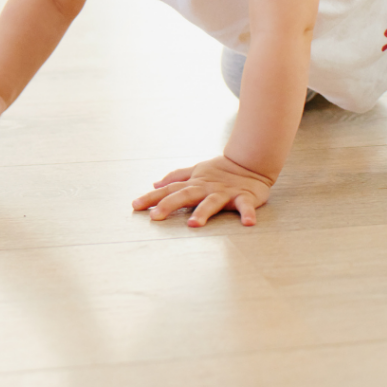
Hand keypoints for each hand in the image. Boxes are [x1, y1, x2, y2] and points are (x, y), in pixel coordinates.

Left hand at [132, 155, 272, 226]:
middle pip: (185, 196)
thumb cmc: (222, 170)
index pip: (169, 190)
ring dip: (203, 212)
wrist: (251, 162)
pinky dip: (248, 214)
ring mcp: (225, 193)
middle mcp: (206, 188)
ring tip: (193, 224)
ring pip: (212, 203)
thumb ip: (176, 178)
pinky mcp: (244, 197)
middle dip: (169, 205)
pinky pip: (246, 207)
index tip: (135, 206)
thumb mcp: (197, 171)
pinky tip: (248, 223)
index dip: (152, 198)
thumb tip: (155, 184)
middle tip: (154, 217)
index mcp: (195, 183)